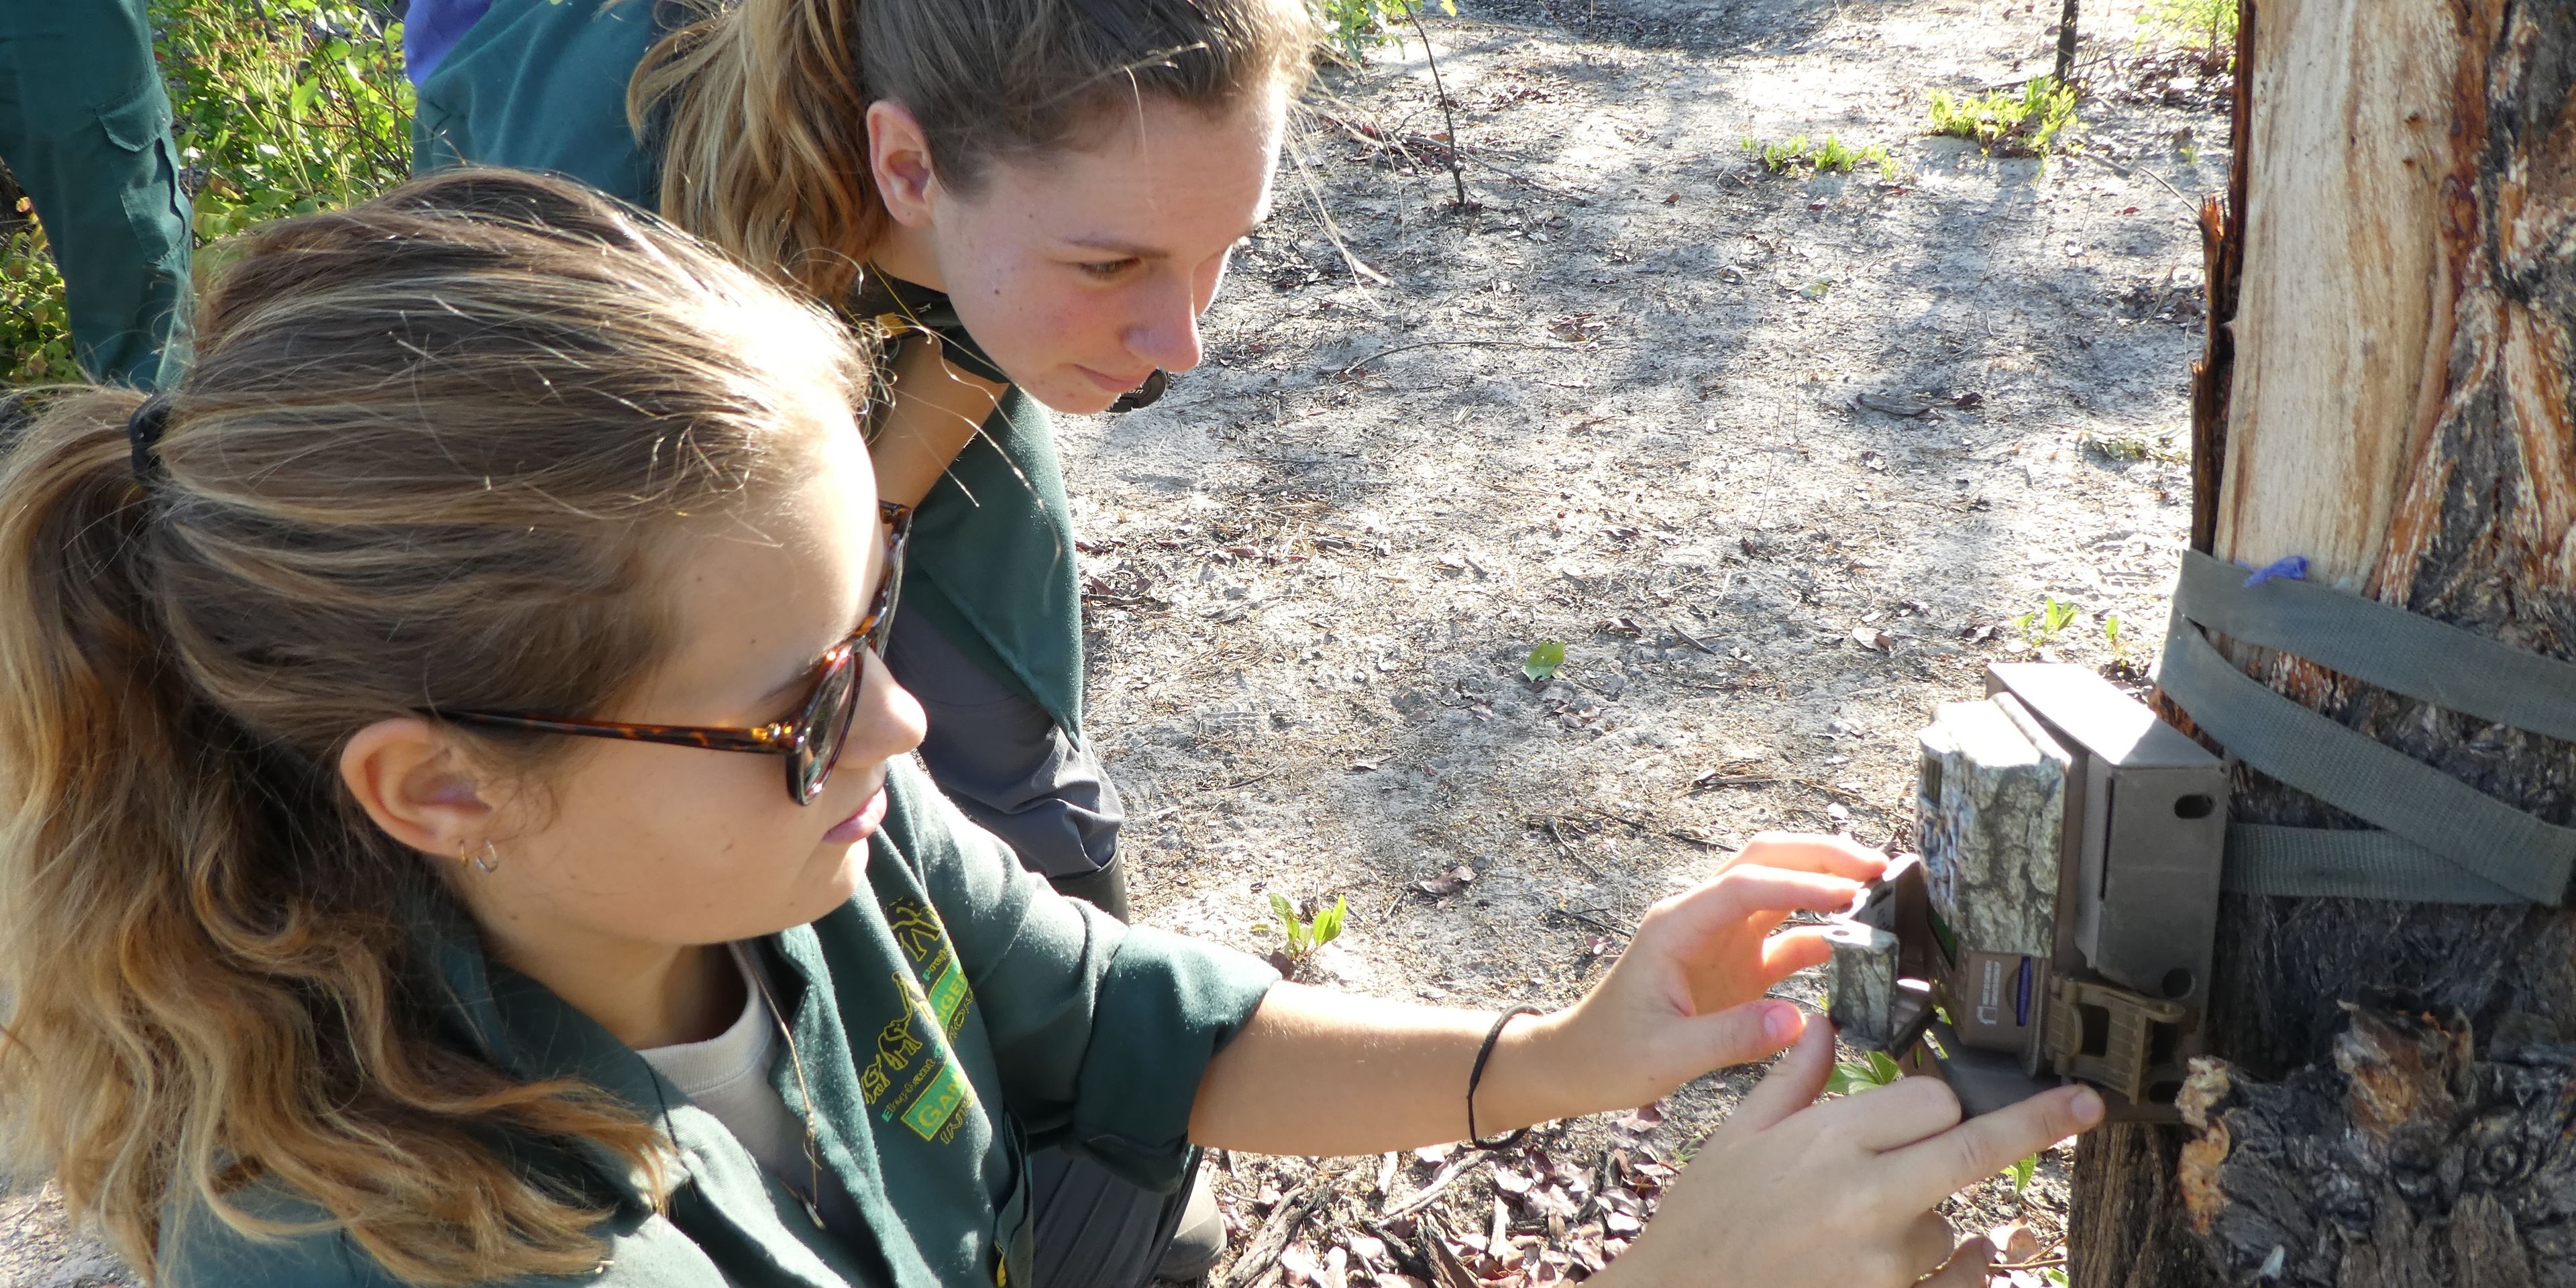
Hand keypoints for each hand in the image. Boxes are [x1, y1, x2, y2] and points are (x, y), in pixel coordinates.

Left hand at [1512, 832, 1885, 1116]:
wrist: (1579, 1063)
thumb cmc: (1610, 1053)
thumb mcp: (1667, 1053)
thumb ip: (1731, 1037)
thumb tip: (1798, 1021)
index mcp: (1678, 925)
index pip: (1746, 886)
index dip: (1800, 884)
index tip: (1851, 891)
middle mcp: (1702, 921)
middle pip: (1766, 864)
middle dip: (1821, 856)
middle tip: (1880, 866)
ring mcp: (1722, 940)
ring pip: (1780, 892)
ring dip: (1825, 884)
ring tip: (1882, 891)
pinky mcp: (1737, 967)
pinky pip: (1786, 939)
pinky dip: (1822, 934)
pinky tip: (1858, 945)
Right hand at [1601, 1021, 2105, 1287]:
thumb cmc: (1705, 1222)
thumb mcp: (1737, 1138)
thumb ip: (1794, 1081)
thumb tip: (1823, 1024)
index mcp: (1826, 1142)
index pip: (1929, 1101)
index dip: (1938, 1100)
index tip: (1941, 1103)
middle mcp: (1862, 1197)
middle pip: (1974, 1149)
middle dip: (2038, 1121)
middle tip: (2085, 1104)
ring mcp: (1881, 1261)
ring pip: (1946, 1223)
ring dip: (1926, 1220)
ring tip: (1859, 1231)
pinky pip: (1957, 1281)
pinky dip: (1964, 1267)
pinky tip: (1960, 1254)